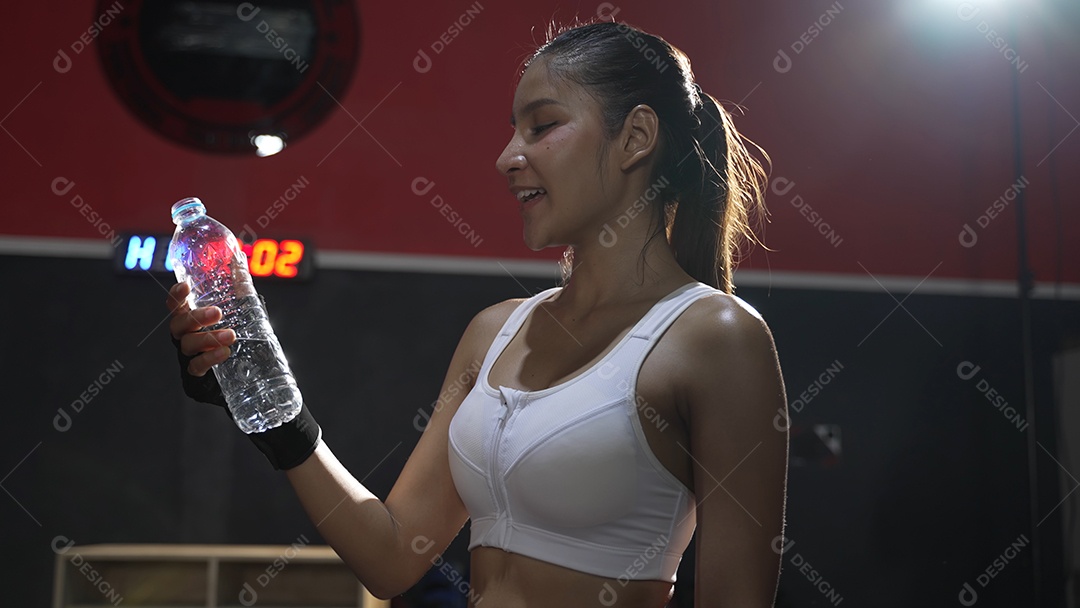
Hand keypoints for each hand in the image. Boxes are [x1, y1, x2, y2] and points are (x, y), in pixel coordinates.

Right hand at [165, 281, 321, 468]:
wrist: (259, 384)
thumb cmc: (248, 345)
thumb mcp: (248, 316)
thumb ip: (242, 294)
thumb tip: (241, 265)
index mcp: (194, 323)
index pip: (176, 306)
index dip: (176, 296)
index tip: (186, 286)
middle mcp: (186, 341)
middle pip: (178, 326)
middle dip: (195, 317)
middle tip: (216, 312)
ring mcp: (188, 361)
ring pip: (187, 346)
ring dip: (207, 338)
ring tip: (230, 335)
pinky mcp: (195, 381)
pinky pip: (195, 368)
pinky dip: (209, 359)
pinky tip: (224, 354)